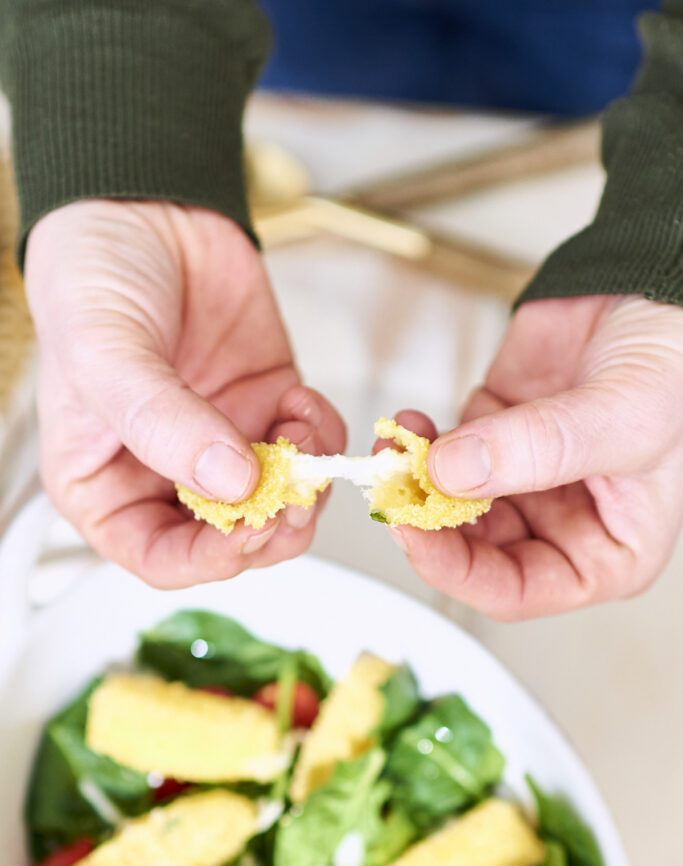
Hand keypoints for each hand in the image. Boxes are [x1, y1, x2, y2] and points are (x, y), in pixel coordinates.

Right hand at [25, 200, 345, 586]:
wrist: (145, 207)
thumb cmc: (95, 278)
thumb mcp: (106, 354)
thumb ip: (162, 424)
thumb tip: (231, 482)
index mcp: (109, 484)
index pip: (163, 557)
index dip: (211, 556)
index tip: (248, 525)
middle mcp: (169, 474)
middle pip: (233, 541)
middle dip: (271, 523)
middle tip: (293, 488)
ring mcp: (224, 443)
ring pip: (281, 502)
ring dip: (303, 480)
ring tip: (296, 427)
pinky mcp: (268, 407)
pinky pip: (308, 447)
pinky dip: (319, 434)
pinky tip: (302, 399)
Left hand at [385, 295, 682, 618]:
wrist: (655, 285)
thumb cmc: (677, 361)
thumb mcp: (624, 415)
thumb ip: (541, 448)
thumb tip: (454, 471)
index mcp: (607, 550)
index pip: (517, 590)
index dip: (458, 571)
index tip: (416, 532)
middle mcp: (563, 522)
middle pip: (474, 549)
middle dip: (428, 520)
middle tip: (397, 486)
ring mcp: (524, 478)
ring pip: (451, 502)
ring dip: (416, 479)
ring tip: (400, 445)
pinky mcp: (496, 434)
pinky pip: (445, 454)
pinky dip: (422, 441)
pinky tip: (412, 422)